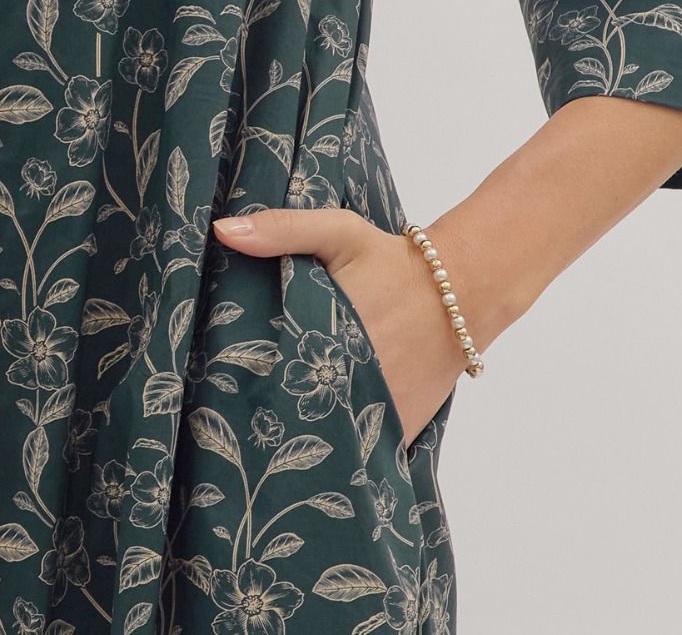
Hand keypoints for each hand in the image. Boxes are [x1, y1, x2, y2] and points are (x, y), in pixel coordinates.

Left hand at [212, 206, 468, 446]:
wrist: (461, 291)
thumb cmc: (391, 260)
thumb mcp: (338, 231)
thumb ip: (281, 229)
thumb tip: (222, 231)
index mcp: (327, 335)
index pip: (266, 372)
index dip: (240, 380)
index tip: (219, 382)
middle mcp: (352, 380)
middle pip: (292, 411)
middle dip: (266, 413)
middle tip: (237, 415)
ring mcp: (378, 411)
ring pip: (326, 438)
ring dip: (303, 439)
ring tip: (269, 442)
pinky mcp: (400, 429)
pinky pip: (361, 453)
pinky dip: (342, 452)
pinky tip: (318, 449)